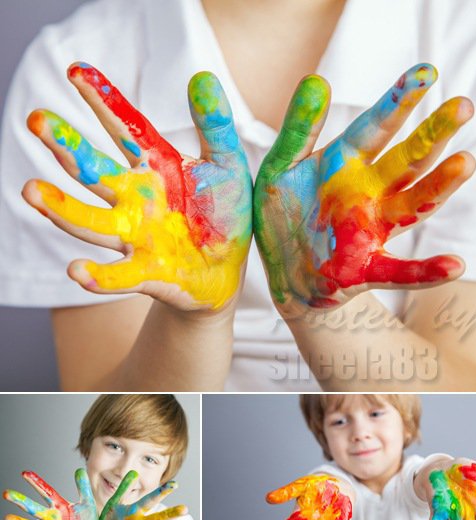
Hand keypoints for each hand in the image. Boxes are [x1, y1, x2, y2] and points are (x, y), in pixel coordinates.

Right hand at [3, 469, 96, 519]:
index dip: (36, 482)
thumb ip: (83, 488)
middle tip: (6, 493)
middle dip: (20, 501)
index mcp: (58, 506)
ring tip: (8, 518)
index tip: (24, 473)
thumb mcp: (88, 504)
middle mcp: (51, 519)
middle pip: (33, 508)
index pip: (45, 492)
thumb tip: (79, 470)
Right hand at [23, 65, 251, 309]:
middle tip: (37, 120)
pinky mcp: (146, 273)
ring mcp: (134, 237)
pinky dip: (99, 276)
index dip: (101, 99)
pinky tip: (76, 270)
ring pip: (91, 222)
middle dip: (65, 146)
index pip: (123, 127)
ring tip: (31, 191)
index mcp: (153, 166)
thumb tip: (202, 77)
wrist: (228, 272)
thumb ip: (216, 127)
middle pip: (93, 170)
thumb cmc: (224, 213)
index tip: (76, 70)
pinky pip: (118, 276)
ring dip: (62, 209)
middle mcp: (133, 199)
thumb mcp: (228, 165)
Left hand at [254, 65, 474, 310]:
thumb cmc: (283, 213)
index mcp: (346, 162)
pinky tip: (454, 266)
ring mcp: (370, 231)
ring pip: (412, 206)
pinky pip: (398, 272)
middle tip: (463, 107)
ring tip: (465, 163)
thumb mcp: (281, 167)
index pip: (377, 125)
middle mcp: (367, 193)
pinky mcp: (364, 270)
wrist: (280, 271)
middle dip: (434, 133)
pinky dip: (426, 272)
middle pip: (407, 160)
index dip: (399, 100)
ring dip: (439, 187)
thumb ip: (299, 129)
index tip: (426, 72)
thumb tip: (316, 80)